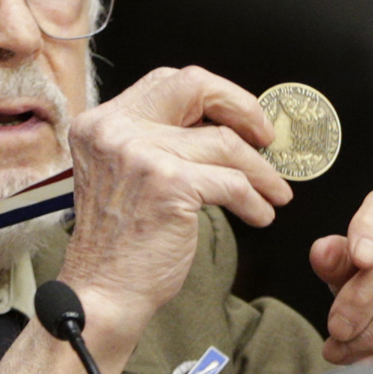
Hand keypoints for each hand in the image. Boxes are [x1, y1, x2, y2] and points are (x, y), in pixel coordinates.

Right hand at [59, 66, 292, 351]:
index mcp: (101, 124)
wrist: (103, 292)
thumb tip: (219, 127)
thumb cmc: (117, 245)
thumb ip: (154, 143)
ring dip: (260, 172)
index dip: (214, 94)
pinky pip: (232, 181)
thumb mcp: (122, 175)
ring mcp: (140, 153)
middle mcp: (115, 131)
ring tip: (272, 193)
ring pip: (225, 143)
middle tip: (267, 138)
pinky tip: (258, 214)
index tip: (240, 118)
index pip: (168, 81)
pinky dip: (254, 200)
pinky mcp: (169, 184)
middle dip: (244, 109)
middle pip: (195, 87)